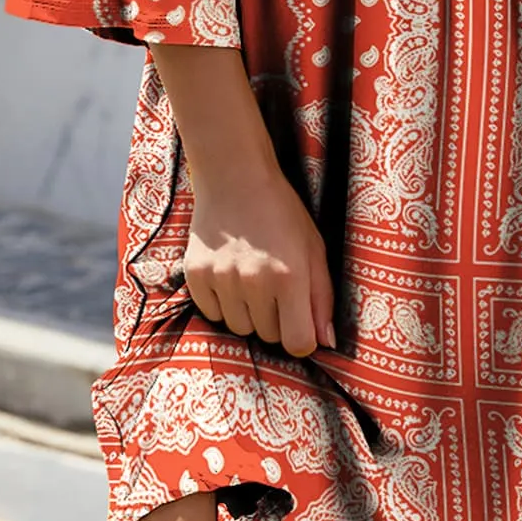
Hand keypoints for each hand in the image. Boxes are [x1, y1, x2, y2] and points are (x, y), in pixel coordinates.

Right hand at [183, 165, 335, 359]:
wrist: (234, 178)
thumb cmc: (281, 213)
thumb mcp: (313, 248)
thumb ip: (322, 297)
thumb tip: (325, 342)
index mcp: (290, 275)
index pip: (298, 342)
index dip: (302, 338)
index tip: (300, 324)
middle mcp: (254, 281)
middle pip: (269, 336)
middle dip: (276, 318)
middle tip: (275, 284)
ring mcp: (222, 278)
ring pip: (240, 328)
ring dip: (249, 312)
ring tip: (251, 277)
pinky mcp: (196, 276)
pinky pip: (212, 315)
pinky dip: (223, 303)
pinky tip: (230, 274)